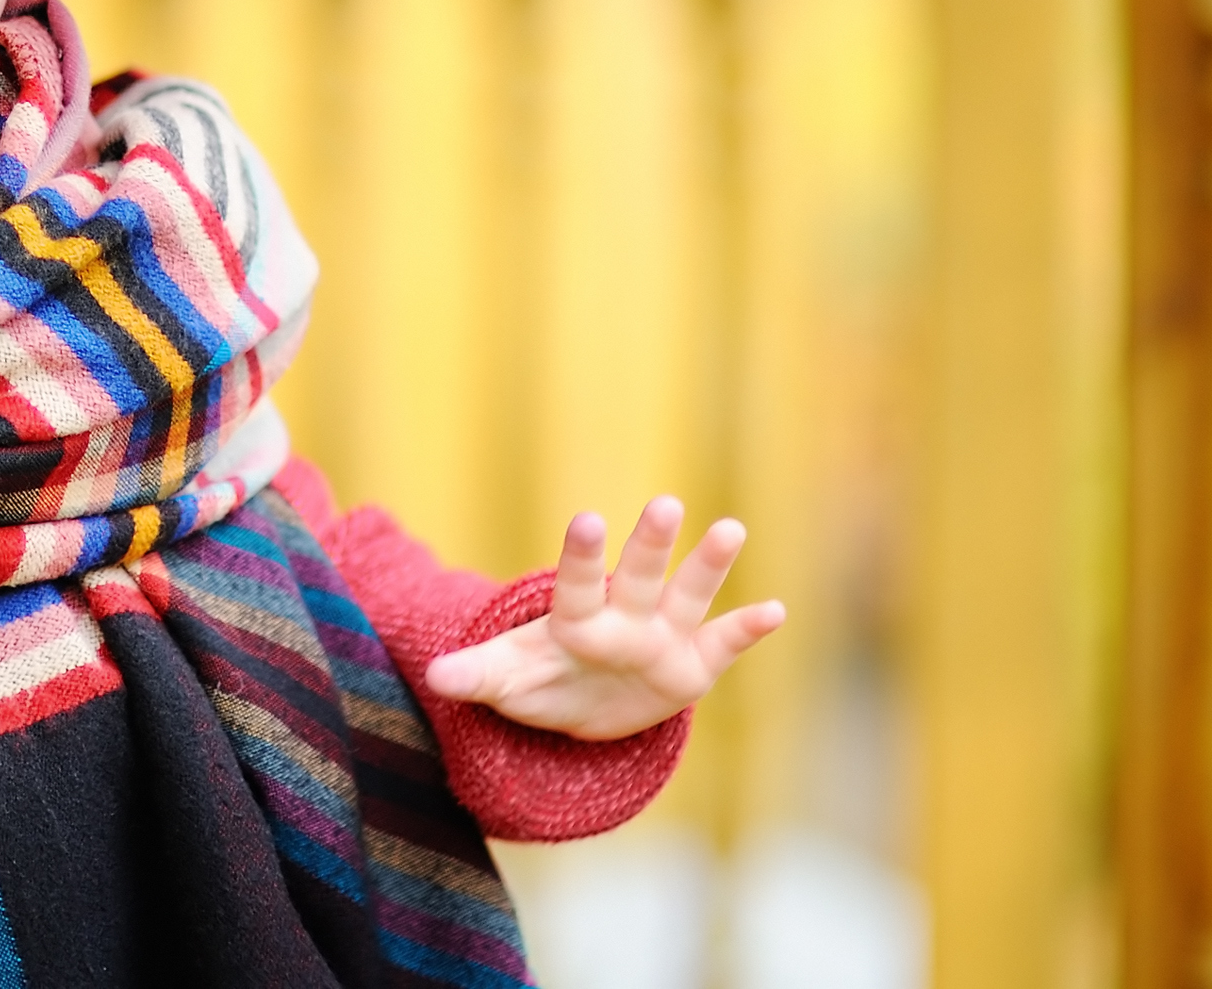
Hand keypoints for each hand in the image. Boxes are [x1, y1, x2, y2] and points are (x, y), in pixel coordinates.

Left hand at [421, 497, 782, 740]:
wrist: (581, 708)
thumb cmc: (540, 682)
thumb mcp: (506, 682)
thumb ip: (477, 675)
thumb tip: (435, 677)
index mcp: (575, 619)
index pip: (576, 583)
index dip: (581, 556)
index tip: (586, 519)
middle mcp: (623, 617)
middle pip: (638, 576)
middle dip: (650, 544)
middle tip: (664, 503)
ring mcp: (661, 637)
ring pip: (687, 595)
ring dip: (709, 565)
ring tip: (731, 527)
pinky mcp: (692, 665)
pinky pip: (723, 643)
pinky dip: (747, 629)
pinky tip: (776, 610)